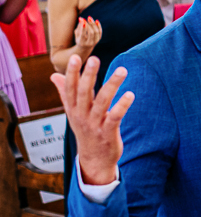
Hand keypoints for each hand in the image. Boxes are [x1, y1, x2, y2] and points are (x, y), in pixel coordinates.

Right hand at [49, 55, 134, 185]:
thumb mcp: (73, 112)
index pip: (70, 88)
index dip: (72, 73)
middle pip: (84, 93)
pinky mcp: (108, 133)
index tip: (76, 57)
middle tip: (94, 58)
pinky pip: (115, 117)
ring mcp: (94, 125)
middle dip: (88, 75)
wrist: (94, 159)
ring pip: (102, 102)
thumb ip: (65, 93)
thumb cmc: (85, 130)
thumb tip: (53, 75)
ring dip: (112, 85)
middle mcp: (81, 115)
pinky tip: (130, 94)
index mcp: (73, 109)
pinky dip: (122, 106)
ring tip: (122, 70)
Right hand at [75, 16, 102, 51]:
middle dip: (89, 25)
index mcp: (82, 42)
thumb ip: (78, 27)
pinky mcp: (99, 39)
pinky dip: (98, 26)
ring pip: (96, 32)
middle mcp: (89, 43)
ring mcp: (95, 41)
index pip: (83, 34)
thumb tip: (81, 19)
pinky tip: (96, 21)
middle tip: (87, 18)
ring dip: (93, 24)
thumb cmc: (79, 39)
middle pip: (91, 33)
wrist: (85, 48)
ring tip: (89, 18)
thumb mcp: (77, 34)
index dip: (83, 27)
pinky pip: (100, 32)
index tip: (83, 20)